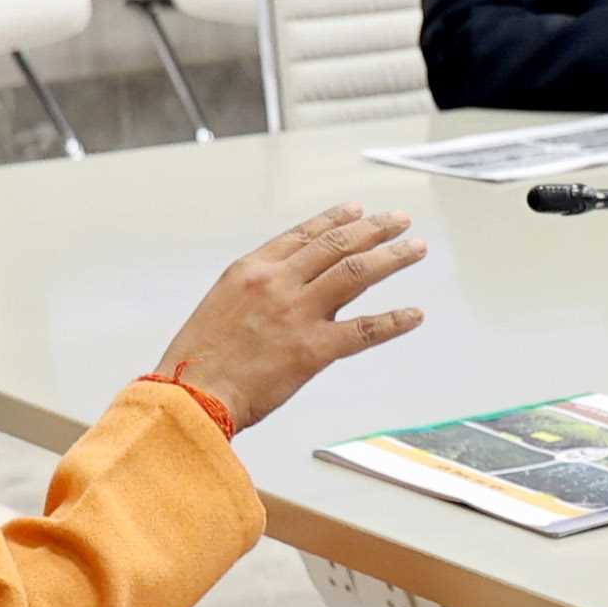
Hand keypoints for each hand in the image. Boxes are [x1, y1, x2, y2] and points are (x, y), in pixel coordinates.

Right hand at [157, 205, 427, 429]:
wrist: (192, 395)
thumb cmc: (200, 359)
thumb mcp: (221, 304)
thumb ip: (257, 289)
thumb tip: (289, 285)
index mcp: (251, 270)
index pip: (304, 234)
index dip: (336, 219)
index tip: (359, 210)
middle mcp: (277, 283)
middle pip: (336, 245)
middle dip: (373, 229)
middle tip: (399, 220)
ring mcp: (297, 313)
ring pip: (356, 274)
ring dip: (392, 258)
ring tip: (416, 248)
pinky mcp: (313, 349)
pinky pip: (364, 330)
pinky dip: (395, 321)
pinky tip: (415, 315)